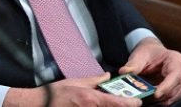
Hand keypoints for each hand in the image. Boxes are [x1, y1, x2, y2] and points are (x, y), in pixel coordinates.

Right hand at [4, 74, 141, 106]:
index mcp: (91, 99)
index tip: (138, 102)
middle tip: (127, 103)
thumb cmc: (56, 93)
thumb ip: (94, 80)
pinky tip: (101, 105)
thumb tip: (106, 76)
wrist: (41, 104)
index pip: (117, 103)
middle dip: (121, 106)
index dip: (130, 103)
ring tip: (114, 103)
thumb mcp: (76, 82)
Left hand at [120, 37, 180, 104]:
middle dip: (159, 96)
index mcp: (177, 60)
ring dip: (158, 101)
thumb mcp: (140, 55)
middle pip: (174, 89)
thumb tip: (123, 71)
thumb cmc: (148, 52)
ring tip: (143, 99)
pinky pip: (168, 100)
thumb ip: (133, 64)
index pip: (175, 76)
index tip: (155, 94)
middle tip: (144, 98)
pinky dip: (158, 102)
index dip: (166, 86)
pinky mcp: (176, 92)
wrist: (152, 53)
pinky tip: (147, 99)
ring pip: (172, 98)